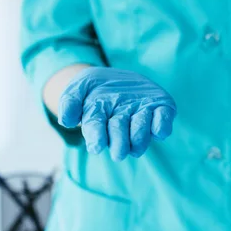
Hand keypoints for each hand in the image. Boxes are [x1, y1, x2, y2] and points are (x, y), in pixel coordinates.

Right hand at [57, 67, 176, 160]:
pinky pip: (163, 122)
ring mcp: (140, 117)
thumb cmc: (94, 87)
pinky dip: (161, 126)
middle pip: (120, 137)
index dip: (97, 138)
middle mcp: (122, 124)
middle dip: (119, 143)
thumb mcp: (78, 87)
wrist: (116, 78)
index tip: (97, 146)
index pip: (97, 132)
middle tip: (119, 152)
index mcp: (100, 121)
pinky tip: (159, 128)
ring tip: (136, 138)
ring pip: (141, 134)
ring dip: (139, 136)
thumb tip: (67, 120)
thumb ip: (70, 101)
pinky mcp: (159, 110)